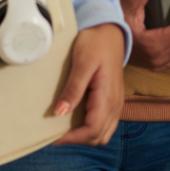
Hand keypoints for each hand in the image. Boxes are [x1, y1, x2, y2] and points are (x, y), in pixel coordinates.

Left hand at [52, 23, 125, 146]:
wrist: (111, 31)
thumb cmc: (96, 43)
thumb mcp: (82, 62)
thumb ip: (74, 88)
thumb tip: (60, 113)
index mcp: (107, 96)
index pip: (92, 130)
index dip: (72, 138)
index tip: (52, 136)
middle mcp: (116, 104)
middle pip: (98, 137)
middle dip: (77, 139)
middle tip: (56, 133)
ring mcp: (117, 103)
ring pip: (103, 134)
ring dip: (85, 136)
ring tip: (66, 129)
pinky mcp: (114, 100)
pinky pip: (106, 124)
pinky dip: (92, 129)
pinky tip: (77, 120)